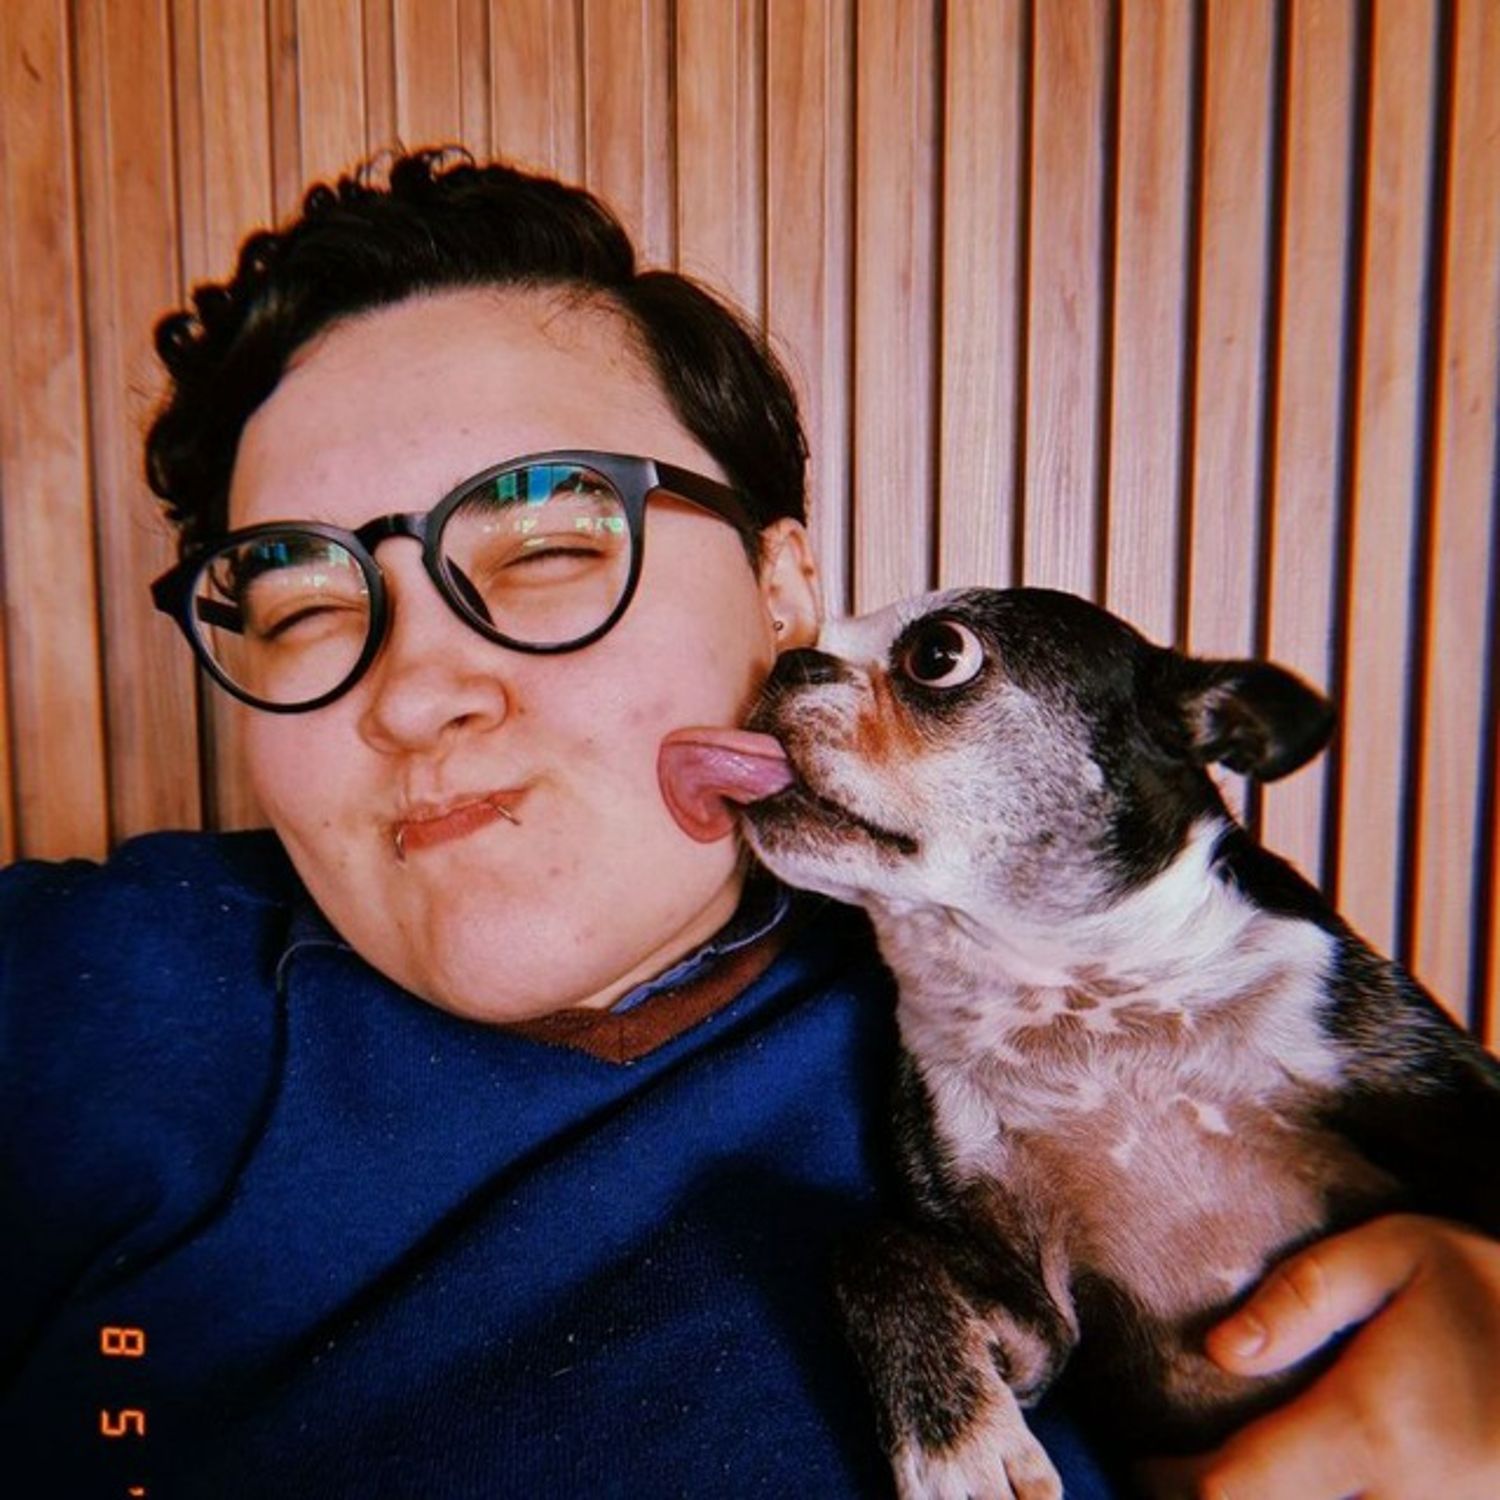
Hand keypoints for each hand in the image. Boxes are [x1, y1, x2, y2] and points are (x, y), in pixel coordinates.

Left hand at [1139, 1214, 1499, 1498]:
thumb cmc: (1495, 1292)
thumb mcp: (1403, 1254)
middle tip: (1167, 1472)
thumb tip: (1222, 1348)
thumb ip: (1306, 1294)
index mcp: (1369, 1429)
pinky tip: (1293, 1483)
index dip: (1165, 1482)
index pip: (1231, 1488)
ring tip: (1222, 1476)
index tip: (1138, 1457)